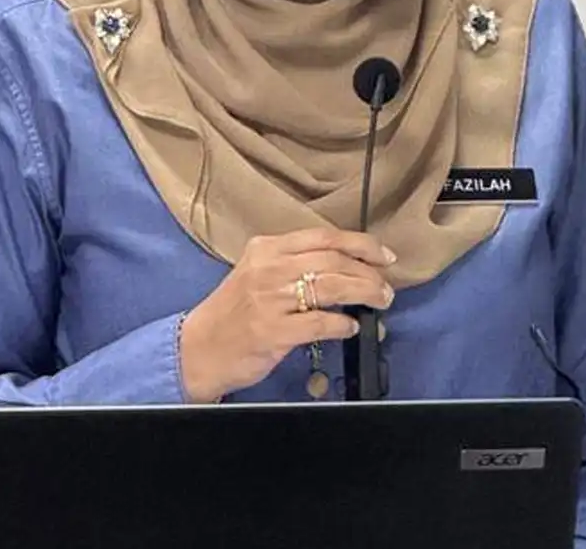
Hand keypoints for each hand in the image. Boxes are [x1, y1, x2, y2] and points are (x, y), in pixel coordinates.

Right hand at [179, 227, 396, 402]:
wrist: (198, 348)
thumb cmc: (233, 312)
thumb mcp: (258, 273)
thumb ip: (294, 264)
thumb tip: (347, 266)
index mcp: (266, 248)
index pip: (325, 237)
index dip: (361, 245)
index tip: (384, 256)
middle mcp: (269, 268)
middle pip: (334, 261)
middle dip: (369, 274)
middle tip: (386, 287)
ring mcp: (270, 299)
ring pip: (332, 287)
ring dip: (365, 294)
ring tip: (380, 302)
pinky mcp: (272, 331)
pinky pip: (320, 322)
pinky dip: (342, 324)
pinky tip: (350, 327)